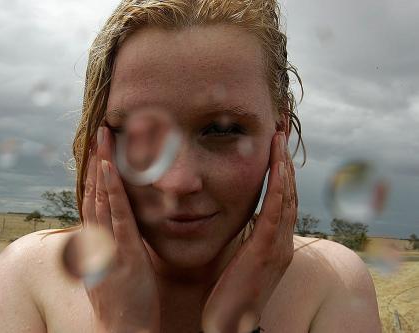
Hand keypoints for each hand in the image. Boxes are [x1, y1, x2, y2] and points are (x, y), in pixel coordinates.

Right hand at [82, 126, 160, 332]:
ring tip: (103, 139)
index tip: (96, 153)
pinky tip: (111, 170)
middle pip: (94, 195)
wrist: (121, 332)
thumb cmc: (121, 305)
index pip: (94, 204)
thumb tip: (105, 233)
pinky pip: (119, 219)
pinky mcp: (126, 254)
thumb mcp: (109, 272)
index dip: (94, 177)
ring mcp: (110, 246)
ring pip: (103, 200)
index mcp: (97, 244)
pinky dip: (114, 193)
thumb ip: (105, 249)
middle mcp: (98, 242)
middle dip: (95, 162)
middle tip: (97, 133)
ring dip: (102, 167)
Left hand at [201, 131, 296, 332]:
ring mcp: (278, 246)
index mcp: (276, 241)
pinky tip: (278, 167)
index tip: (276, 143)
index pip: (282, 198)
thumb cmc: (231, 291)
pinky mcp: (265, 252)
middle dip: (285, 159)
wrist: (230, 323)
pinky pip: (274, 214)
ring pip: (285, 198)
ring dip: (283, 166)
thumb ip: (247, 236)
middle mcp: (283, 241)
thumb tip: (243, 215)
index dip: (281, 170)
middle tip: (281, 130)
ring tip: (279, 138)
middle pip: (289, 192)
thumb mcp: (242, 257)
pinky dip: (279, 189)